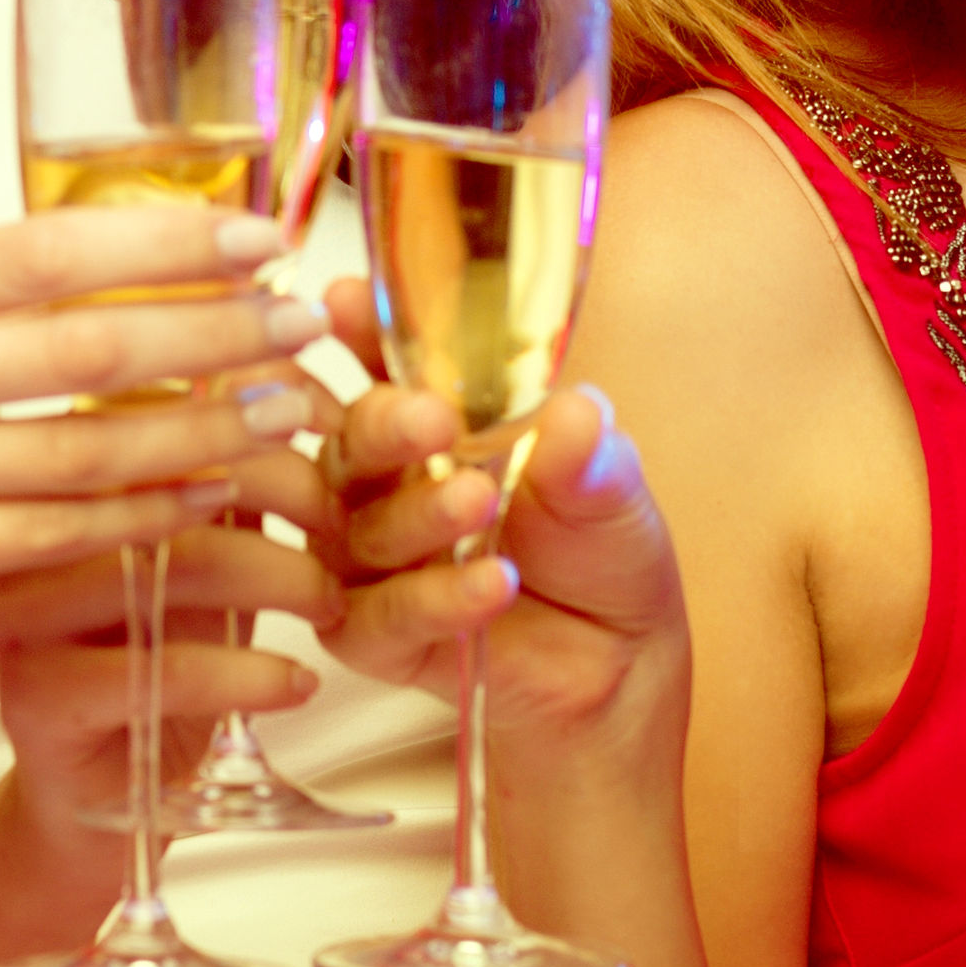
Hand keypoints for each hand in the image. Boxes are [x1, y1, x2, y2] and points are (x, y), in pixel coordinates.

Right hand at [0, 209, 328, 693]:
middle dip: (210, 334)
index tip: (261, 238)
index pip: (35, 251)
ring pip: (74, 453)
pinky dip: (136, 517)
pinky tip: (206, 497)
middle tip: (304, 323)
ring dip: (198, 433)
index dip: (159, 244)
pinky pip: (44, 536)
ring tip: (286, 412)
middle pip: (73, 348)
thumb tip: (127, 246)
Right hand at [0, 390, 344, 847]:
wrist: (103, 798)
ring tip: (331, 601)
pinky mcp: (35, 700)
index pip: (148, 391)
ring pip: (165, 564)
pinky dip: (248, 672)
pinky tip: (298, 682)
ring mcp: (14, 613)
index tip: (331, 423)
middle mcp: (12, 524)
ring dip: (277, 576)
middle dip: (281, 483)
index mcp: (46, 461)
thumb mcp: (200, 542)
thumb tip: (303, 353)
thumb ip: (230, 460)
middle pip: (162, 468)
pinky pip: (156, 670)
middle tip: (351, 519)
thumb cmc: (159, 650)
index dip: (252, 400)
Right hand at [316, 278, 685, 749]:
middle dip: (384, 426)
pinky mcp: (372, 636)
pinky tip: (492, 585)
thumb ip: (584, 449)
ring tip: (483, 502)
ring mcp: (369, 561)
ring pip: (358, 530)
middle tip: (434, 419)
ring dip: (420, 514)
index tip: (349, 303)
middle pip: (347, 444)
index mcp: (428, 426)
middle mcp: (384, 486)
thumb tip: (572, 412)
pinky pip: (383, 614)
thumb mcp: (608, 485)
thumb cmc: (598, 552)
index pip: (377, 367)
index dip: (358, 333)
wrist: (618, 662)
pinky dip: (437, 598)